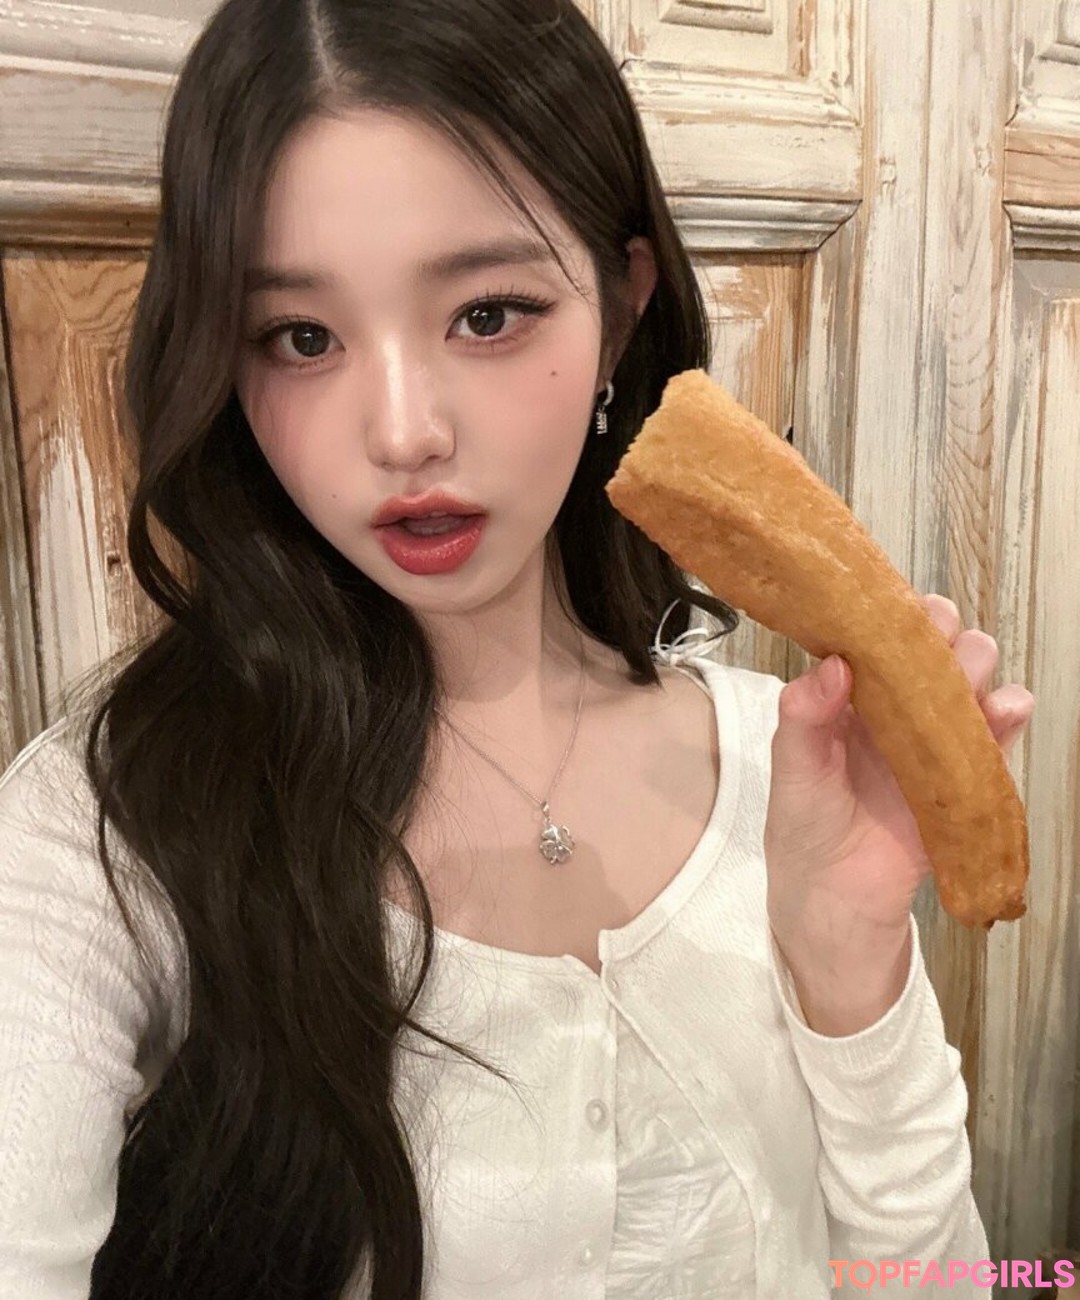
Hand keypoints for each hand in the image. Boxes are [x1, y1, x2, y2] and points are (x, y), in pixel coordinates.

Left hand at [764, 593, 1034, 1033]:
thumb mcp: (793, 772)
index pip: (874, 636)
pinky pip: (996, 733)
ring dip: (976, 666)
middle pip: (932, 647)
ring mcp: (932, 738)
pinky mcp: (963, 773)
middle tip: (933, 646)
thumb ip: (804, 718)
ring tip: (965, 680)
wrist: (838, 901)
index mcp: (846, 695)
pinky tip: (1004, 709)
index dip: (887, 616)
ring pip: (969, 679)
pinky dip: (1008, 714)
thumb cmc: (805, 828)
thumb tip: (832, 665)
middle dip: (940, 633)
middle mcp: (892, 707)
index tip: (891, 611)